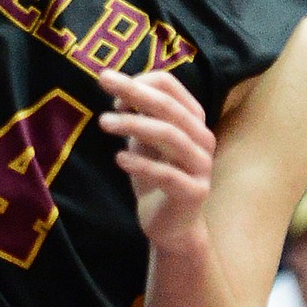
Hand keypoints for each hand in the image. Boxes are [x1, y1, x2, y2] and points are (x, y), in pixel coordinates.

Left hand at [99, 70, 215, 255]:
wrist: (171, 225)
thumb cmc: (155, 174)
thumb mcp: (144, 139)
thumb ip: (139, 114)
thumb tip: (117, 86)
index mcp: (193, 118)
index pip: (169, 85)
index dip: (139, 81)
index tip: (112, 88)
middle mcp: (203, 137)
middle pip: (168, 106)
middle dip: (133, 91)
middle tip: (103, 81)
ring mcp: (202, 166)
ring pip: (169, 135)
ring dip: (134, 124)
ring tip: (104, 122)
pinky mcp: (195, 193)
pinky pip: (168, 174)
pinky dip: (142, 164)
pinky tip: (119, 158)